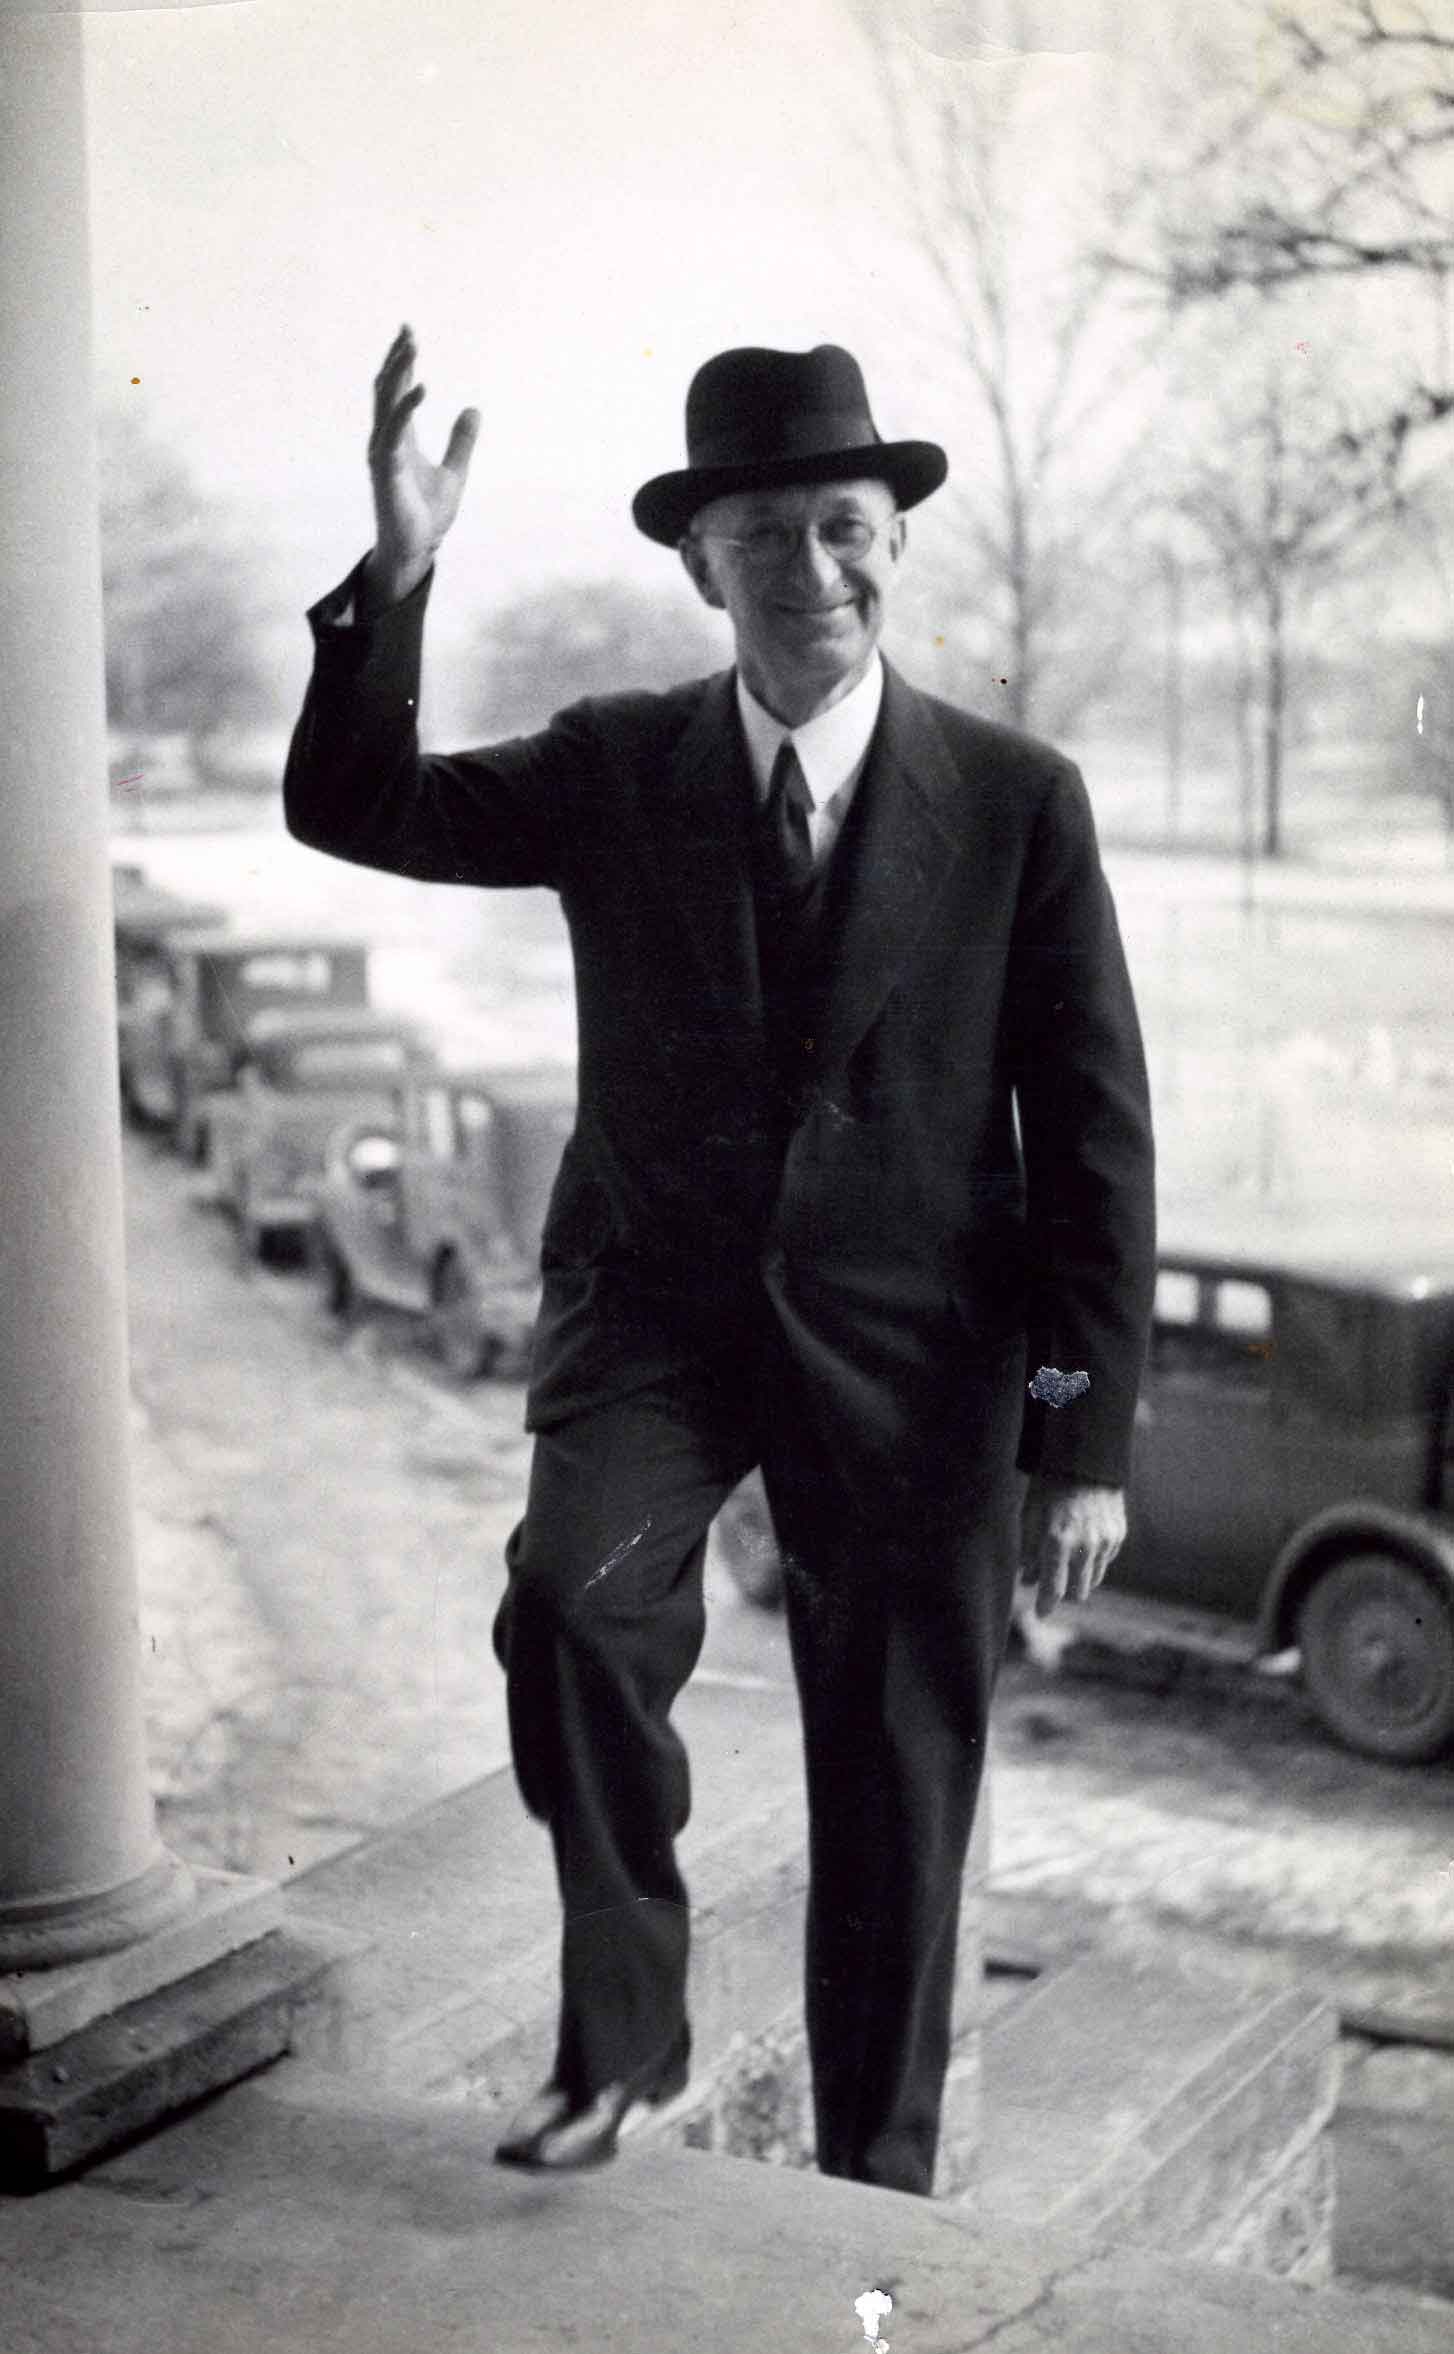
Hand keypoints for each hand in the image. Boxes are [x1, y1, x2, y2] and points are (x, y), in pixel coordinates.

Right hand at [362, 324, 480, 609]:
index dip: (402, 364)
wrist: (417, 549)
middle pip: (386, 390)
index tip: (409, 334)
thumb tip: (474, 410)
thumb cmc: (428, 516)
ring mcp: (383, 453)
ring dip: (398, 373)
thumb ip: (461, 441)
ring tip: (411, 346)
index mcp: (400, 439)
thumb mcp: (455, 471)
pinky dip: (407, 407)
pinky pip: (395, 430)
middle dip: (397, 359)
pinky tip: (422, 387)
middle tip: (408, 330)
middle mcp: (386, 441)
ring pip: (386, 403)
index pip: (397, 392)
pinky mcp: (387, 468)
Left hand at [1019, 1477, 1125, 1620]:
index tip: (1040, 1613)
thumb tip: (1028, 1580)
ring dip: (1079, 1577)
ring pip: (1093, 1580)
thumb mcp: (1030, 1515)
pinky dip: (1093, 1560)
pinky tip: (1083, 1542)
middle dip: (1064, 1591)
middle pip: (1078, 1593)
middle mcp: (1085, 1546)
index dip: (1046, 1605)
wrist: (1085, 1459)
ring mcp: (1106, 1541)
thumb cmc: (1049, 1486)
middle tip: (1053, 1582)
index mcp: (1058, 1541)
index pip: (1054, 1589)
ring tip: (1067, 1559)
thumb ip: (1029, 1552)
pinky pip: (1105, 1561)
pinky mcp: (1118, 1535)